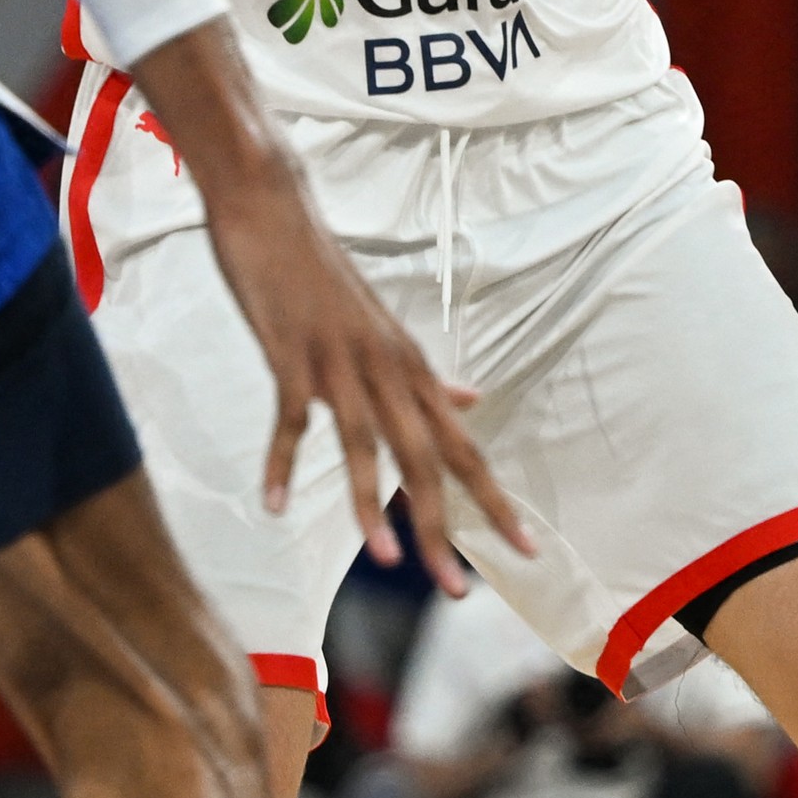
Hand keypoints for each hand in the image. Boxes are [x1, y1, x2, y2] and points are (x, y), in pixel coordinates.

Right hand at [202, 170, 533, 596]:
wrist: (274, 208)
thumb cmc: (325, 273)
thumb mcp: (384, 326)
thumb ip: (424, 374)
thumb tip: (471, 400)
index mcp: (410, 367)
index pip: (463, 447)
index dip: (493, 499)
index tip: (524, 548)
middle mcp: (386, 367)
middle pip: (425, 458)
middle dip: (442, 526)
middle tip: (457, 589)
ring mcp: (338, 360)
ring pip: (365, 444)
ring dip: (372, 506)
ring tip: (385, 562)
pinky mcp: (290, 352)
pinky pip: (289, 418)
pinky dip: (280, 461)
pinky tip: (273, 504)